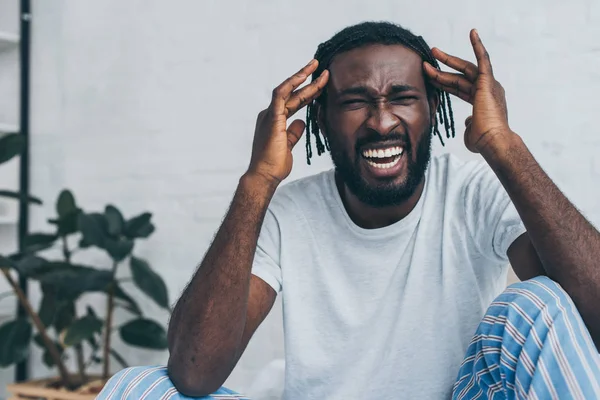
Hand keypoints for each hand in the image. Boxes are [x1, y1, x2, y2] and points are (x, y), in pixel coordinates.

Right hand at [247, 60, 328, 184]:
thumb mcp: (288, 146)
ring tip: (316, 66)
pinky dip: (292, 83)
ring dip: (302, 77)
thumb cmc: (274, 164)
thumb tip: (302, 122)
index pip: (294, 102)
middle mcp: (270, 114)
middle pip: (292, 93)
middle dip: (309, 80)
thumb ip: (294, 132)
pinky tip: (304, 75)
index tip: (321, 84)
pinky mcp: (272, 117)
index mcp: (274, 120)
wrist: (265, 175)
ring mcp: (270, 115)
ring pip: (288, 90)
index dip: (308, 92)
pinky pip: (281, 94)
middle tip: (322, 69)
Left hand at [423, 29, 510, 152]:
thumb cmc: (483, 141)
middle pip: (459, 76)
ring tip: (434, 51)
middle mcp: (486, 90)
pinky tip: (472, 33)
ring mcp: (488, 85)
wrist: (492, 141)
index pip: (458, 88)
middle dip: (443, 68)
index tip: (429, 76)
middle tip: (428, 59)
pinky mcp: (488, 81)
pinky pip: (483, 59)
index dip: (443, 82)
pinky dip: (478, 45)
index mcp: (480, 101)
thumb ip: (469, 124)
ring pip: (465, 69)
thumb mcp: (471, 131)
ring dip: (448, 60)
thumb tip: (468, 122)